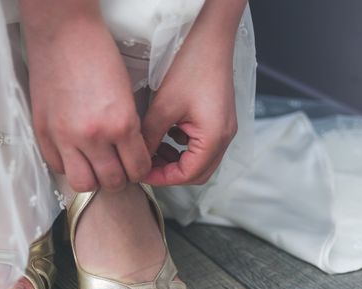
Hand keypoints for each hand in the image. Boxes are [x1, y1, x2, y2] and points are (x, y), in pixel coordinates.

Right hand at [21, 5, 150, 191]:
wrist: (63, 34)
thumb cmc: (98, 55)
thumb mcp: (127, 93)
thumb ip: (129, 128)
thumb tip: (130, 155)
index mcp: (120, 123)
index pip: (138, 168)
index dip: (140, 169)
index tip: (137, 164)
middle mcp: (93, 136)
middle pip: (111, 182)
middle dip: (119, 178)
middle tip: (118, 166)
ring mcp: (64, 137)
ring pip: (83, 183)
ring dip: (93, 178)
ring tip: (95, 165)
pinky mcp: (44, 133)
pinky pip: (58, 167)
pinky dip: (69, 165)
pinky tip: (74, 153)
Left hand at [141, 0, 245, 185]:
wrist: (210, 38)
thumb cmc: (191, 67)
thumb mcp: (163, 106)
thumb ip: (149, 137)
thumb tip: (137, 159)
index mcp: (214, 137)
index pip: (188, 175)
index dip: (162, 178)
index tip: (141, 173)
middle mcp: (224, 137)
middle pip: (197, 173)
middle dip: (170, 173)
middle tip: (146, 166)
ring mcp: (224, 129)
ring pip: (199, 160)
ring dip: (176, 160)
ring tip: (152, 151)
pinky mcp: (219, 120)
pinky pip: (202, 145)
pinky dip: (183, 148)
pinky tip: (165, 135)